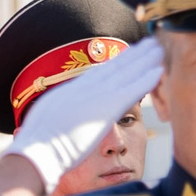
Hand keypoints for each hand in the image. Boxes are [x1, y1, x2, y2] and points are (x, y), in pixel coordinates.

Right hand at [4, 36, 161, 191]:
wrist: (37, 151)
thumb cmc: (36, 146)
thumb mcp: (45, 122)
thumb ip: (58, 116)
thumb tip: (57, 118)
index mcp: (70, 92)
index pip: (97, 74)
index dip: (114, 63)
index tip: (127, 55)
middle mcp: (83, 89)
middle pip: (113, 67)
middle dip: (132, 55)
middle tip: (148, 44)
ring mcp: (95, 97)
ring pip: (125, 73)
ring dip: (144, 61)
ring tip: (158, 49)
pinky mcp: (106, 109)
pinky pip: (131, 90)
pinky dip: (145, 80)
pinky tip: (159, 71)